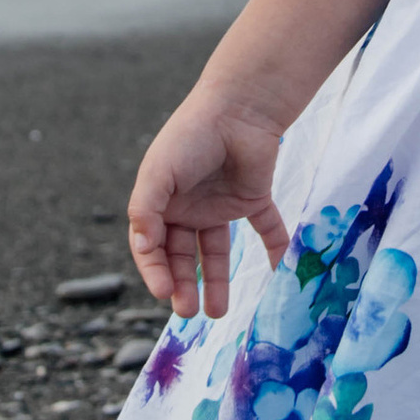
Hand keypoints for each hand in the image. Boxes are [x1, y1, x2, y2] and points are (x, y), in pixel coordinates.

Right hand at [128, 92, 288, 317]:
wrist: (238, 107)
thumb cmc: (190, 136)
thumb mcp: (158, 173)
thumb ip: (146, 210)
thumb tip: (141, 248)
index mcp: (161, 202)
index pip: (152, 246)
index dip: (154, 270)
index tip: (162, 292)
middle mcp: (188, 207)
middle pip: (182, 255)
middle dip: (182, 283)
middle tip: (188, 311)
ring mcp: (221, 205)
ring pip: (217, 251)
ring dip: (217, 280)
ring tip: (217, 312)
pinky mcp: (253, 198)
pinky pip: (266, 229)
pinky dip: (274, 247)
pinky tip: (278, 270)